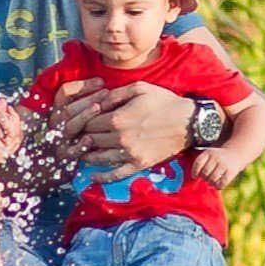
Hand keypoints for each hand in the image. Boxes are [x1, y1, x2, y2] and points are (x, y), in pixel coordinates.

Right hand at [47, 76, 108, 152]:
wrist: (56, 163)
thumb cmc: (83, 131)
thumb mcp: (81, 111)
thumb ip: (86, 98)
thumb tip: (103, 82)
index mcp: (58, 109)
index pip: (66, 92)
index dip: (83, 86)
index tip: (101, 81)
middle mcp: (56, 123)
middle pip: (69, 108)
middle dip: (88, 98)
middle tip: (106, 92)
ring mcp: (60, 140)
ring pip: (70, 126)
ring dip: (84, 116)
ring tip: (99, 108)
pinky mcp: (66, 157)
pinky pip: (72, 151)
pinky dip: (80, 145)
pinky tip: (89, 139)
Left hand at [76, 83, 192, 181]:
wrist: (188, 122)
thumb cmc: (164, 101)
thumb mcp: (139, 88)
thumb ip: (115, 94)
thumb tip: (97, 102)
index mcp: (118, 118)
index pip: (89, 122)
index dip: (81, 121)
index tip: (79, 121)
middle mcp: (121, 138)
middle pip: (91, 140)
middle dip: (82, 137)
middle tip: (76, 137)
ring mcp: (130, 153)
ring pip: (99, 158)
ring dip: (87, 156)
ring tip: (81, 152)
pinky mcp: (139, 164)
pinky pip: (116, 174)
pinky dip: (102, 177)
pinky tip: (92, 176)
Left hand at [191, 147, 242, 187]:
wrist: (235, 153)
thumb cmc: (217, 158)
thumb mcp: (209, 154)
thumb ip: (201, 163)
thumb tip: (195, 178)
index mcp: (208, 152)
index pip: (198, 162)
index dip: (195, 171)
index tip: (195, 176)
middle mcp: (216, 157)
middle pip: (205, 172)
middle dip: (204, 178)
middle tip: (205, 179)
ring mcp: (224, 164)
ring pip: (213, 178)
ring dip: (210, 183)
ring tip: (211, 182)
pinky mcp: (231, 171)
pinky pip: (223, 182)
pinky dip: (218, 186)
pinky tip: (217, 186)